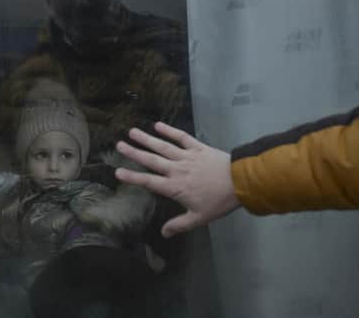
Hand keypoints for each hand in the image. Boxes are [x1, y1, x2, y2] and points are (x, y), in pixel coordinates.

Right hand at [114, 122, 239, 237]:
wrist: (241, 181)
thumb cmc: (219, 201)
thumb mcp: (199, 218)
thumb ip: (180, 224)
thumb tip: (163, 233)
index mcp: (175, 187)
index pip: (149, 182)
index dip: (132, 177)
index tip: (117, 172)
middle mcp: (176, 169)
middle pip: (151, 160)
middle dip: (134, 153)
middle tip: (119, 145)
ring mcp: (187, 156)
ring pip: (163, 146)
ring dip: (146, 139)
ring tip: (132, 131)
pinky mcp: (198, 147)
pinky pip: (181, 137)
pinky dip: (170, 130)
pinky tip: (158, 125)